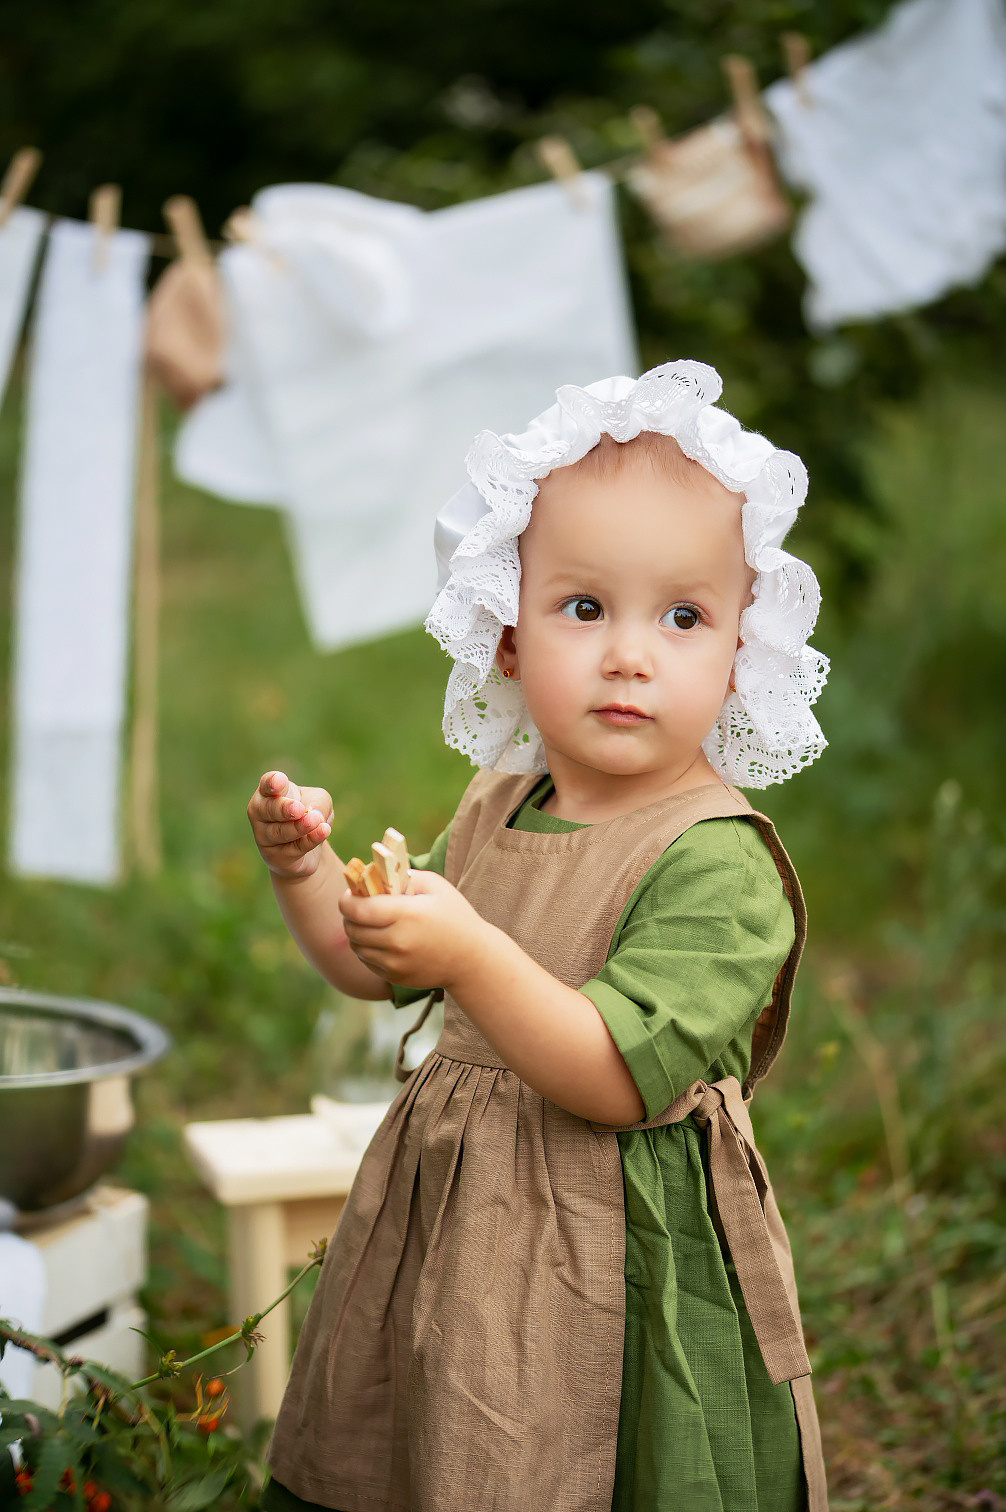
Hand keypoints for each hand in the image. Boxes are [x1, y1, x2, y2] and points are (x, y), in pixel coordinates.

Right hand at [248, 770, 332, 878]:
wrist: (309, 849)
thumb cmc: (310, 814)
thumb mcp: (319, 801)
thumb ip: (317, 803)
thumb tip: (313, 815)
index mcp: (268, 792)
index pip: (267, 784)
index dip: (272, 783)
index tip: (279, 781)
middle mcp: (260, 812)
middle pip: (269, 809)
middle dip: (284, 809)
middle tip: (299, 808)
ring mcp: (264, 836)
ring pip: (280, 832)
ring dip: (299, 827)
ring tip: (315, 821)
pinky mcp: (274, 856)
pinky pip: (294, 847)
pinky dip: (310, 839)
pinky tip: (323, 831)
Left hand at [339, 870, 488, 989]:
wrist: (471, 959)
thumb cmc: (455, 916)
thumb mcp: (434, 885)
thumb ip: (402, 876)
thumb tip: (374, 875)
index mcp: (406, 914)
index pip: (358, 910)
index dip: (347, 900)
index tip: (351, 894)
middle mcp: (397, 942)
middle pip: (353, 928)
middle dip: (349, 915)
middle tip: (358, 907)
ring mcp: (395, 963)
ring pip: (357, 947)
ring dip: (357, 933)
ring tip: (370, 923)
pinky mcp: (395, 977)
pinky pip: (367, 962)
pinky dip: (367, 950)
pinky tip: (381, 940)